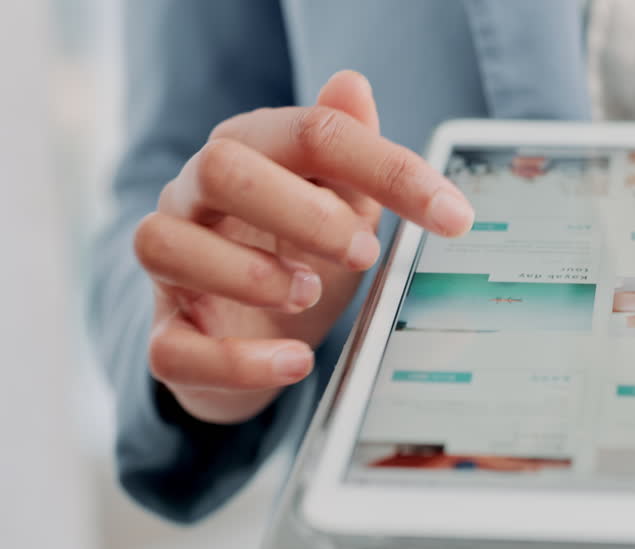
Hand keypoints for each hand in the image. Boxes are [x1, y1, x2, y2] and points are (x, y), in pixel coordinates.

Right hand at [134, 70, 473, 423]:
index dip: (388, 170)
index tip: (453, 215)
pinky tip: (295, 361)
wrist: (257, 340)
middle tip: (364, 252)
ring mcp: (171, 266)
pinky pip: (170, 348)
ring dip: (251, 275)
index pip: (312, 134)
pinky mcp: (166, 335)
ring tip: (309, 294)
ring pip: (165, 244)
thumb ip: (351, 153)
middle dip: (304, 211)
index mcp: (249, 151)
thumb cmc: (299, 255)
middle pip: (220, 168)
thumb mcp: (341, 205)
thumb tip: (352, 86)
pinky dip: (237, 361)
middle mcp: (193, 197)